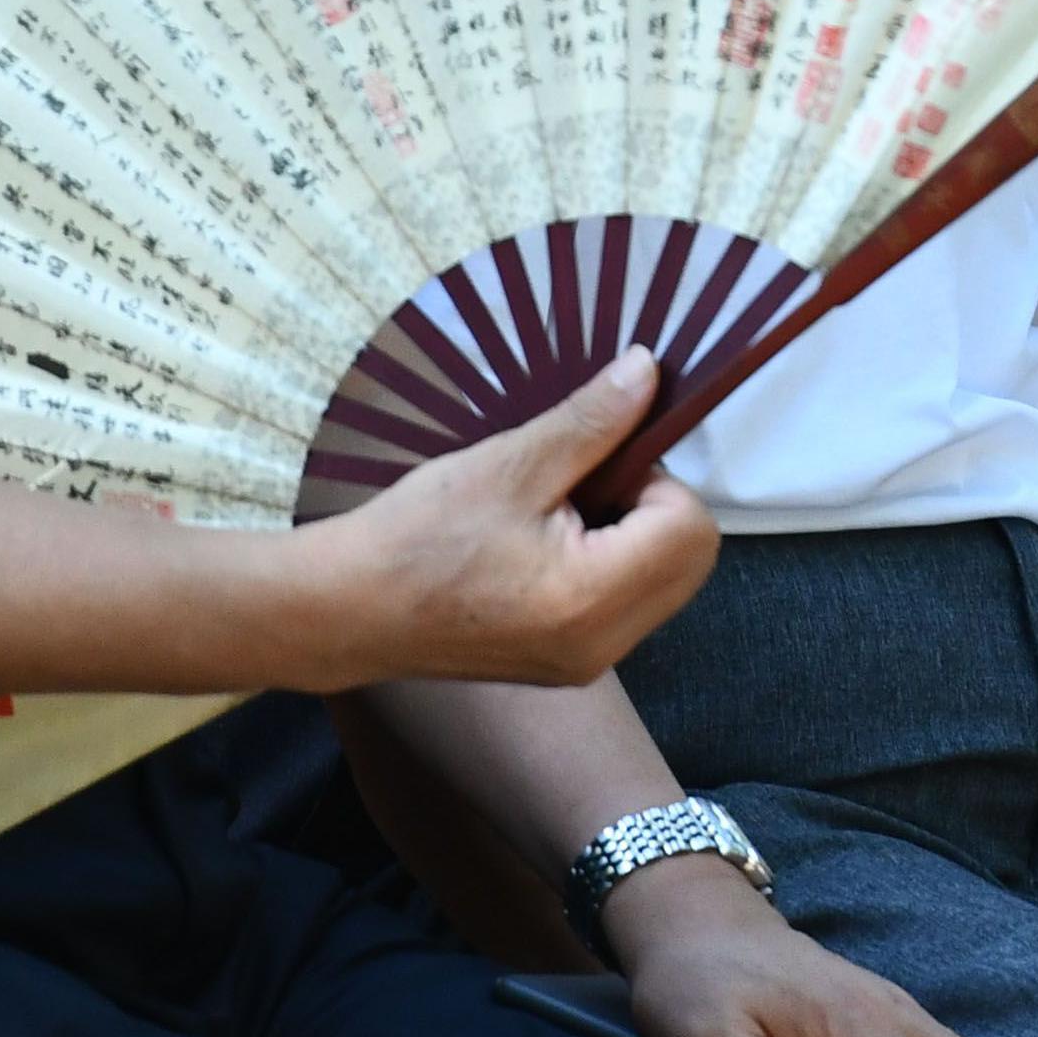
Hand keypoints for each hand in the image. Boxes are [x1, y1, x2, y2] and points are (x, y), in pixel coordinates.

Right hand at [317, 354, 717, 682]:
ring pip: (663, 582)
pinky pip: (628, 605)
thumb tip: (649, 373)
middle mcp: (604, 645)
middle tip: (576, 486)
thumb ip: (591, 422)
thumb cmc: (417, 536)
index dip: (653, 478)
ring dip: (630, 535)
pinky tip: (543, 547)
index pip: (690, 527)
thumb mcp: (509, 464)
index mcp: (592, 599)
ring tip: (553, 516)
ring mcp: (589, 662)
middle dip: (651, 507)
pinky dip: (608, 565)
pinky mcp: (570, 664)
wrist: (347, 611)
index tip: (591, 463)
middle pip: (690, 560)